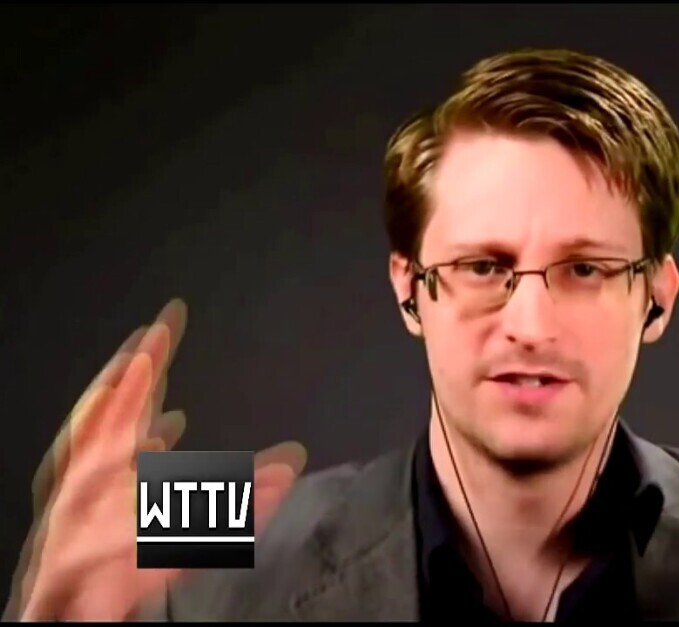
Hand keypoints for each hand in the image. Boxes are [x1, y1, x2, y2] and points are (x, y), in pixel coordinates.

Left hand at [8, 299, 307, 620]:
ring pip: (99, 430)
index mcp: (109, 452)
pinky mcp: (73, 516)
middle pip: (108, 398)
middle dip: (133, 364)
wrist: (64, 615)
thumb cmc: (116, 571)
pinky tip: (154, 454)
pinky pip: (98, 464)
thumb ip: (244, 494)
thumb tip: (294, 455)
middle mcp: (86, 462)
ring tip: (159, 393)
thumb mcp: (188, 528)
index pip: (137, 383)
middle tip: (153, 335)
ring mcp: (73, 488)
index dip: (158, 346)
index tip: (172, 312)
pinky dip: (125, 447)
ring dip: (128, 405)